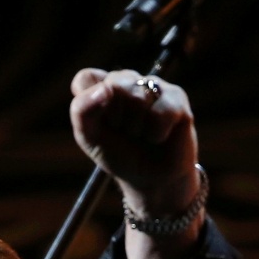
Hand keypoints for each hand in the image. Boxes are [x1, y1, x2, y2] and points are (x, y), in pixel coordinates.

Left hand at [70, 69, 199, 218]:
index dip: (90, 104)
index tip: (100, 124)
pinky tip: (159, 137)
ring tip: (142, 135)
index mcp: (102, 86)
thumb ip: (82, 110)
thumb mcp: (89, 137)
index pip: (86, 79)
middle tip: (126, 132)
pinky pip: (160, 112)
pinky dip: (156, 134)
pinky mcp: (176, 97)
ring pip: (138, 98)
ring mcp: (154, 86)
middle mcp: (128, 80)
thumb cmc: (119, 154)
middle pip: (113, 85)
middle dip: (117, 119)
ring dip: (137, 128)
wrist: (151, 180)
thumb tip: (105, 89)